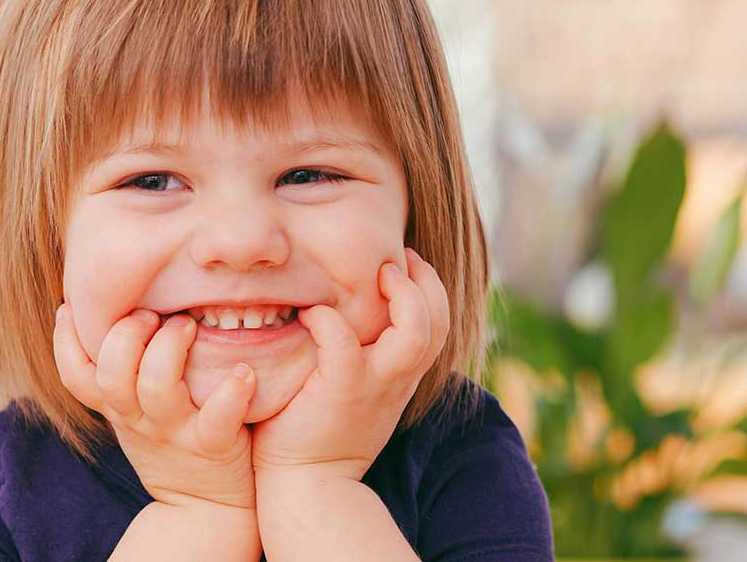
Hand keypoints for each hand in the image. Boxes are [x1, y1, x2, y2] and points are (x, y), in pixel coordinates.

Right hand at [53, 304, 258, 509]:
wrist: (204, 509)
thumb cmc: (171, 445)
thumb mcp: (133, 416)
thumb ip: (122, 375)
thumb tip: (114, 315)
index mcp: (117, 409)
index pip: (74, 376)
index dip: (64, 342)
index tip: (70, 307)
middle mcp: (138, 420)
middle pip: (111, 376)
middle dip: (126, 335)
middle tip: (150, 315)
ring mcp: (174, 433)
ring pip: (156, 388)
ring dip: (170, 348)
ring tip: (188, 326)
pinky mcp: (212, 446)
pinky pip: (218, 418)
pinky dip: (231, 391)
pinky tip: (243, 372)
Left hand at [249, 248, 449, 481]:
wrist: (307, 486)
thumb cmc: (317, 434)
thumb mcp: (353, 392)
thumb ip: (360, 359)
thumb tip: (343, 315)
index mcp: (401, 376)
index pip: (437, 324)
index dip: (428, 289)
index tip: (403, 265)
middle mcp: (396, 379)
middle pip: (439, 321)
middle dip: (426, 281)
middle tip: (396, 259)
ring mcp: (374, 385)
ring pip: (416, 332)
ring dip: (402, 295)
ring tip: (377, 274)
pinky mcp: (341, 391)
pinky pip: (343, 342)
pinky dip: (328, 320)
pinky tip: (310, 314)